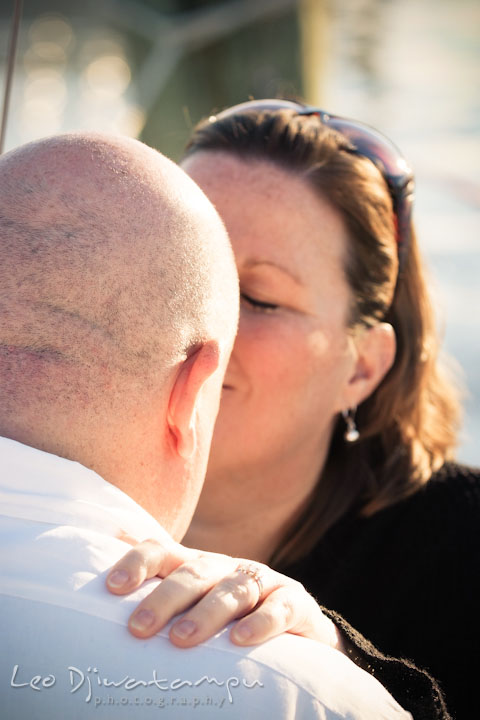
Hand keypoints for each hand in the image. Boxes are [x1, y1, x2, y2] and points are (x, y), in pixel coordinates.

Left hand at [106, 538, 342, 650]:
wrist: (296, 630)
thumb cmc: (230, 616)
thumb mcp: (195, 601)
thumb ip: (158, 590)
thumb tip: (105, 564)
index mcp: (197, 566)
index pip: (163, 552)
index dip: (139, 564)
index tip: (113, 587)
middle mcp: (227, 568)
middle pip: (194, 573)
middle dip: (165, 598)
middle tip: (138, 627)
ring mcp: (262, 582)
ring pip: (233, 590)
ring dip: (207, 613)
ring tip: (181, 639)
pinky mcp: (294, 602)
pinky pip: (279, 608)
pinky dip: (261, 622)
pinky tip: (240, 639)